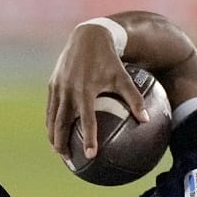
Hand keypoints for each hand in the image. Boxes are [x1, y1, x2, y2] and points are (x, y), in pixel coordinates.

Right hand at [47, 23, 146, 163]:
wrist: (88, 37)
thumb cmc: (110, 59)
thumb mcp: (124, 77)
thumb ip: (135, 98)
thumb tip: (146, 120)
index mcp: (86, 91)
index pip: (86, 120)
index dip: (88, 139)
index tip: (91, 155)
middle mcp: (69, 90)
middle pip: (61, 124)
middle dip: (62, 143)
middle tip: (68, 159)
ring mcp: (58, 87)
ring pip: (52, 118)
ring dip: (53, 136)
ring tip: (57, 151)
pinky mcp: (52, 84)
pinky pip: (50, 108)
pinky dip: (50, 122)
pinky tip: (54, 132)